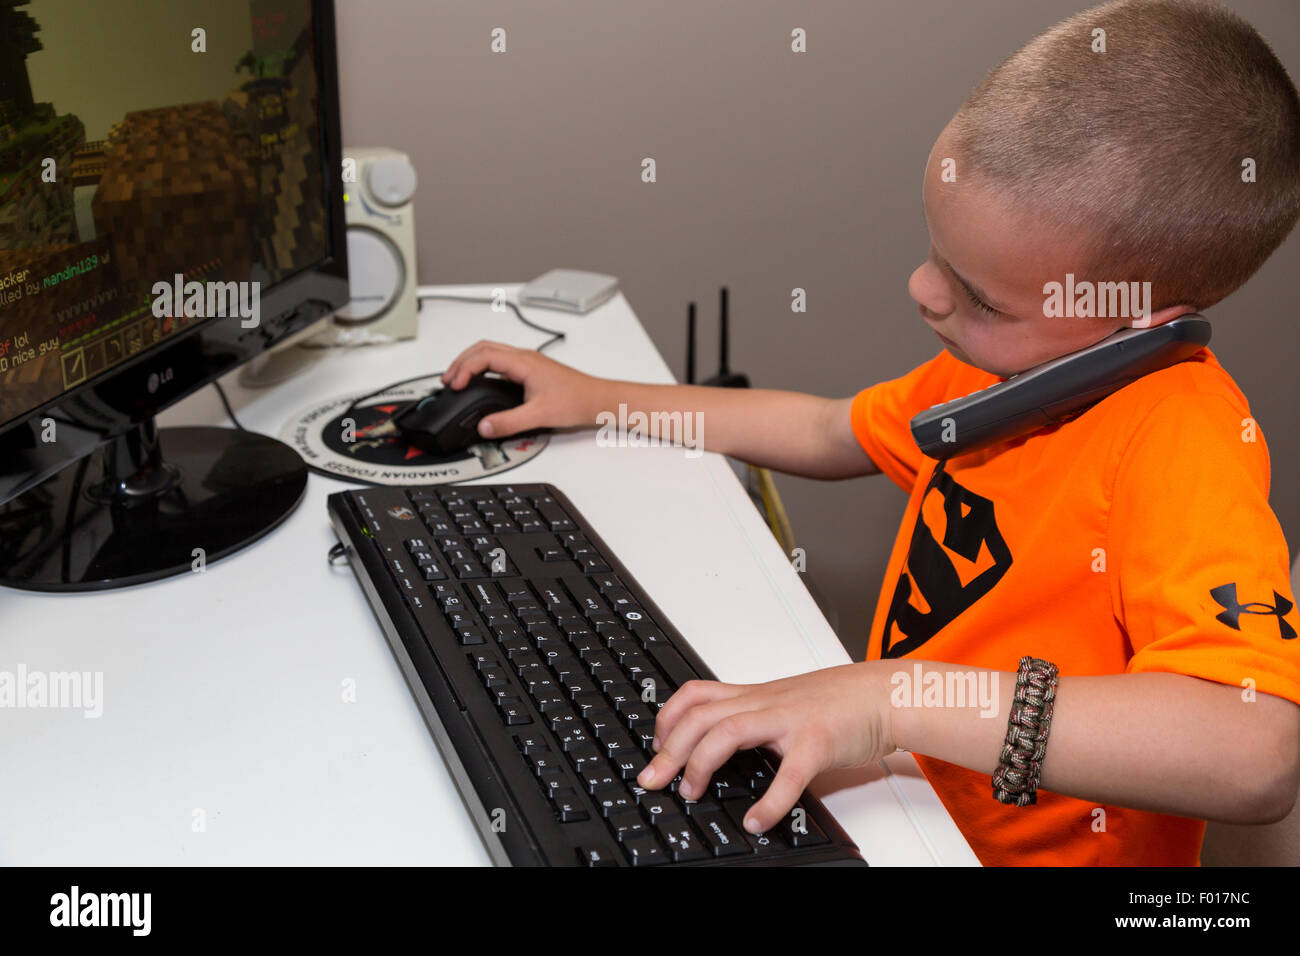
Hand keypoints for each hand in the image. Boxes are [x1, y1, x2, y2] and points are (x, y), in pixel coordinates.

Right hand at [441, 341, 610, 439]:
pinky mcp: (531, 370)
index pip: (484, 356)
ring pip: (491, 352)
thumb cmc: (577, 401)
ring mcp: (528, 362)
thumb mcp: (539, 415)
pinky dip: (483, 367)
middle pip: (483, 348)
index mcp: (524, 362)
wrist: (598, 400)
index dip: (464, 368)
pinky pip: (500, 361)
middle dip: (461, 362)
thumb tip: (484, 426)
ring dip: (471, 362)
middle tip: (447, 380)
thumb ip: (508, 423)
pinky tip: (480, 381)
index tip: (454, 385)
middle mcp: (525, 358)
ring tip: (458, 379)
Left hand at [637, 662, 895, 833]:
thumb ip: (754, 718)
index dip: (667, 718)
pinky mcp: (817, 742)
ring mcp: (789, 720)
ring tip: (691, 793)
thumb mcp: (785, 702)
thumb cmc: (838, 702)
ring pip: (728, 731)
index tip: (655, 746)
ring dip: (700, 764)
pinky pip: (788, 774)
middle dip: (668, 749)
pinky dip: (769, 802)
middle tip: (652, 780)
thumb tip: (720, 747)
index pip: (696, 694)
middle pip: (700, 715)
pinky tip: (757, 821)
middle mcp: (764, 703)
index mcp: (754, 695)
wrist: (884, 694)